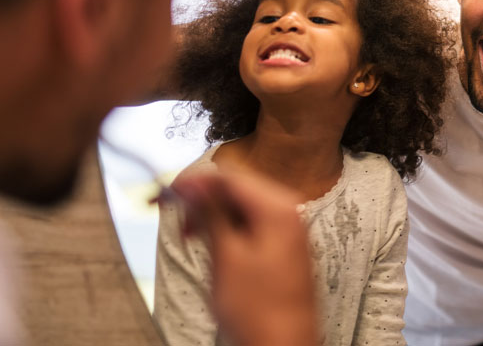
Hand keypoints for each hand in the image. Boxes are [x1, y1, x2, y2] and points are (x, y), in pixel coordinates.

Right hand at [172, 171, 316, 345]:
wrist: (284, 345)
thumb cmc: (260, 311)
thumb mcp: (226, 256)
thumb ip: (210, 214)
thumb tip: (192, 186)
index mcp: (279, 208)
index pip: (231, 177)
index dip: (196, 182)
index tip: (169, 190)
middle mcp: (289, 211)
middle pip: (237, 188)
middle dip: (204, 198)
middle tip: (176, 215)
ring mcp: (289, 228)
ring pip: (242, 205)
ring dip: (214, 214)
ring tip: (190, 234)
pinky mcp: (283, 244)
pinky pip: (252, 222)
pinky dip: (229, 227)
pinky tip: (212, 242)